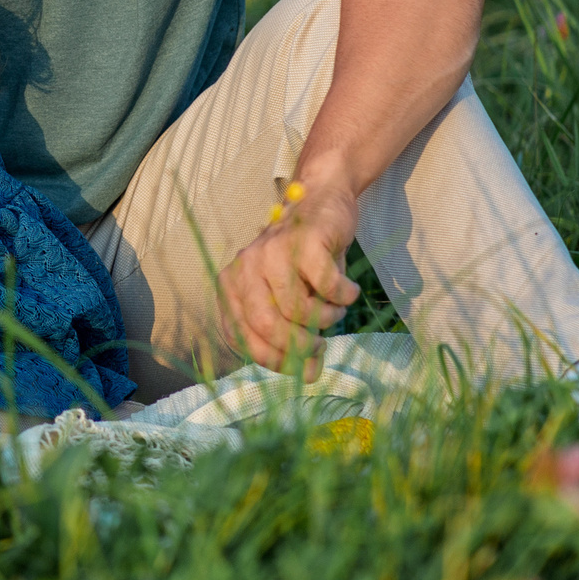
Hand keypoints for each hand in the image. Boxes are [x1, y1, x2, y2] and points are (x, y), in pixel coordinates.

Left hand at [222, 185, 361, 379]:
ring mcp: (272, 251)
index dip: (272, 360)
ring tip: (334, 310)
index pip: (240, 338)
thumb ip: (294, 336)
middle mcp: (244, 267)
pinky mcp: (304, 240)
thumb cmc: (304, 261)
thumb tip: (310, 376)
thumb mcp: (291, 300)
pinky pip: (327, 286)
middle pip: (266, 325)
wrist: (321, 203)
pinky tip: (347, 291)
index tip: (299, 366)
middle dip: (298, 346)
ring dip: (325, 319)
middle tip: (319, 347)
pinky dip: (342, 296)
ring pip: (297, 308)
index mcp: (232, 286)